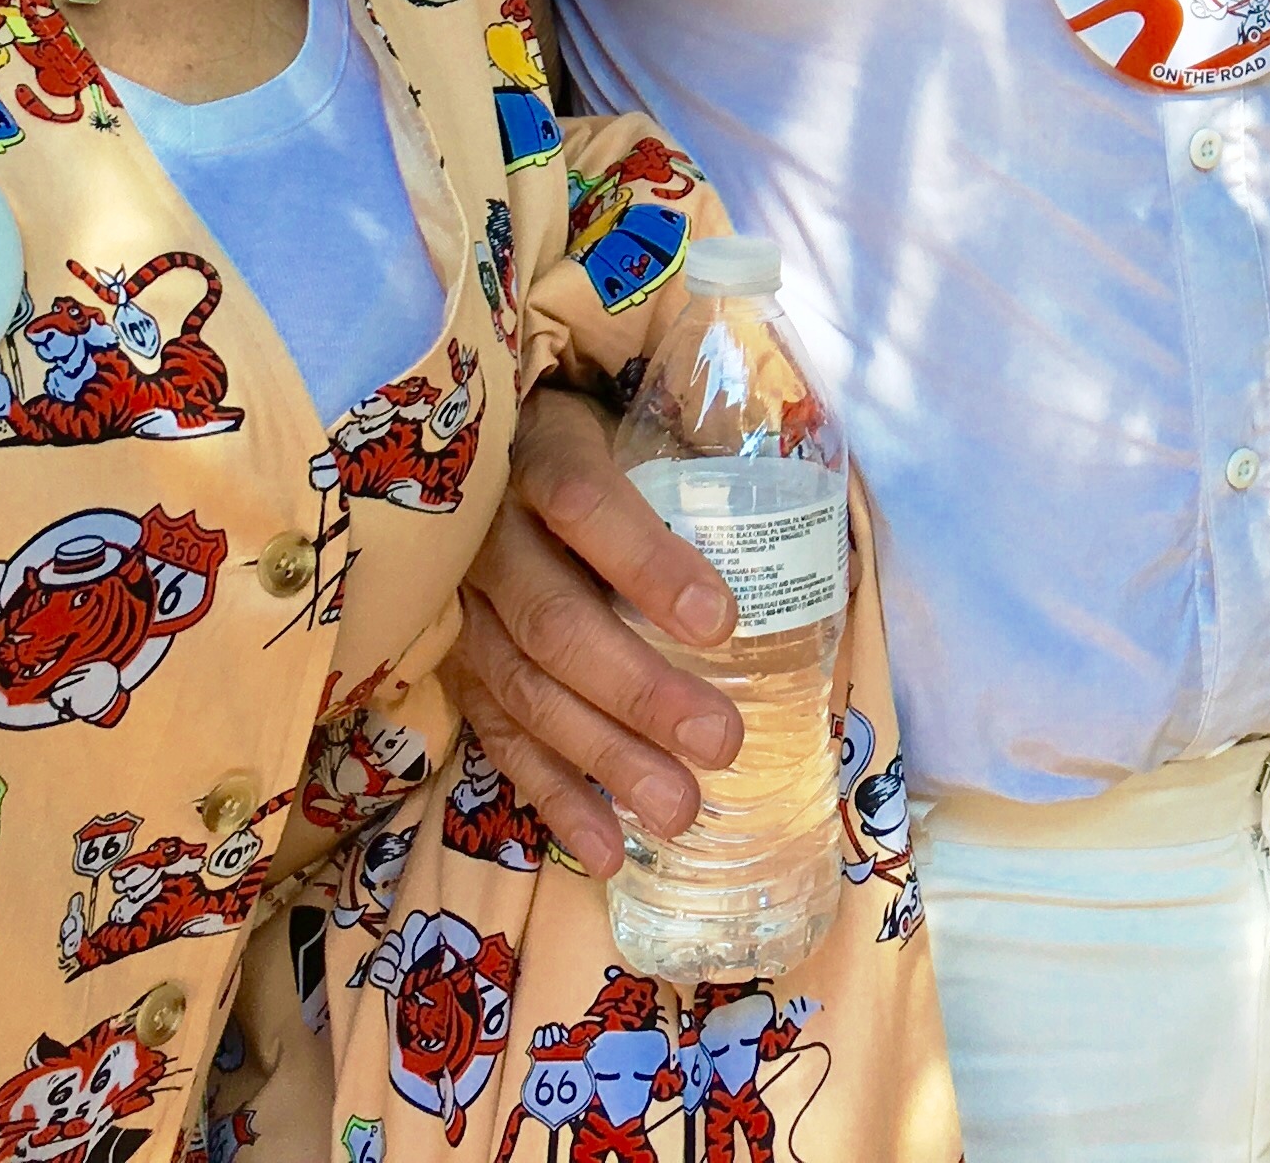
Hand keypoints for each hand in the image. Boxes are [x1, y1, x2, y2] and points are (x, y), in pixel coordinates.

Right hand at [446, 384, 744, 873]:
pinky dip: (552, 798)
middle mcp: (487, 539)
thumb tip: (810, 514)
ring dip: (604, 759)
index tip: (723, 622)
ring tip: (679, 812)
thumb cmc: (589, 432)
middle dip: (639, 692)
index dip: (648, 565)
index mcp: (537, 455)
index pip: (583, 504)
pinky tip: (604, 852)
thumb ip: (696, 452)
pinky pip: (499, 739)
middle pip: (557, 621)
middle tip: (721, 743)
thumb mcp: (632, 416)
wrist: (480, 446)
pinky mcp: (459, 667)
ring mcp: (463, 610)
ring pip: (527, 692)